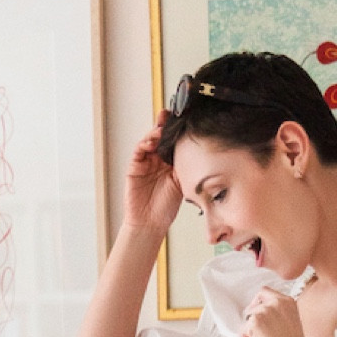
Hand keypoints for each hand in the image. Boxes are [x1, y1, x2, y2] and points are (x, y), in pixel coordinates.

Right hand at [123, 113, 183, 236]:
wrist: (150, 223)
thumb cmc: (166, 207)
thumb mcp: (182, 183)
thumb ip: (187, 167)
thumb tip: (201, 151)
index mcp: (171, 163)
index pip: (175, 142)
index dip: (179, 131)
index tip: (187, 119)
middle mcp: (158, 159)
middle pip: (162, 136)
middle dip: (166, 124)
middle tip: (173, 113)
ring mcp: (145, 162)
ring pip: (150, 140)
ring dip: (156, 131)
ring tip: (163, 126)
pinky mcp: (134, 166)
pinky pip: (139, 150)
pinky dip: (145, 143)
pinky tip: (153, 140)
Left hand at [241, 287, 315, 336]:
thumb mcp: (290, 323)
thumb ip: (277, 315)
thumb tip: (259, 317)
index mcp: (287, 302)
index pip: (264, 292)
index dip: (257, 302)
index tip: (256, 313)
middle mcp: (276, 303)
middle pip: (253, 307)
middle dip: (253, 322)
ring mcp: (264, 312)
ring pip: (247, 320)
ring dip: (251, 333)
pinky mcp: (254, 323)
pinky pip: (242, 331)